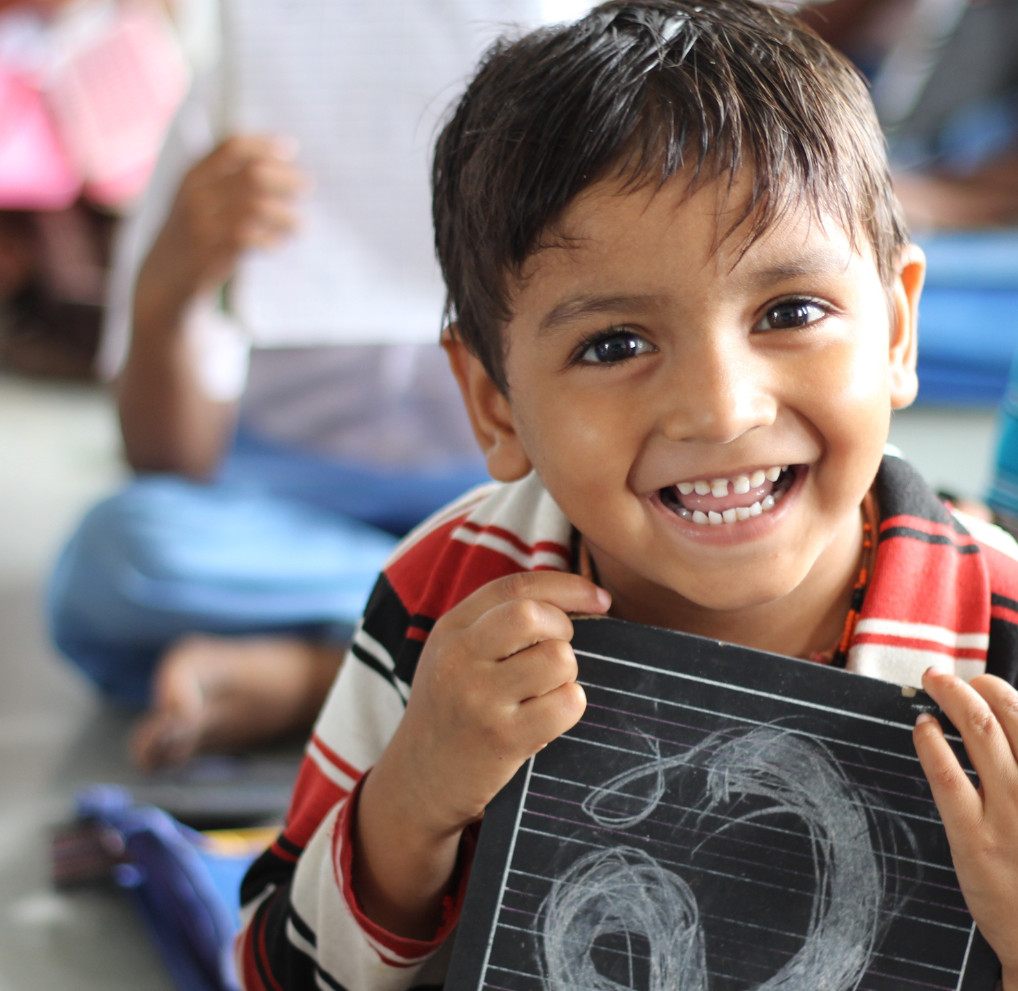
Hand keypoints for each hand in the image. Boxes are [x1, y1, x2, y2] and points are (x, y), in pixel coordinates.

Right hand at [138, 135, 307, 315]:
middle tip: (306, 187)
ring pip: (256, 207)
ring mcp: (201, 224)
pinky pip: (250, 239)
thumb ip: (227, 178)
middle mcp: (195, 195)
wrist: (165, 275)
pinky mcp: (210, 253)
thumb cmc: (194, 232)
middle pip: (251, 175)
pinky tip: (279, 242)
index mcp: (192, 175)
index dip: (265, 146)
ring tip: (299, 224)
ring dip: (285, 215)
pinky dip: (271, 239)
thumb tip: (281, 161)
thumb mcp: (200, 198)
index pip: (232, 146)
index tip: (291, 151)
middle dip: (285, 178)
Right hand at [354, 571, 610, 936]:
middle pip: (533, 614)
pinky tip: (548, 718)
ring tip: (546, 691)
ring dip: (567, 674)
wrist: (416, 782)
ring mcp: (479, 698)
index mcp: (451, 628)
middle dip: (562, 628)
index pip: (517, 585)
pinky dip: (570, 707)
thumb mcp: (457, 654)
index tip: (601, 599)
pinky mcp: (502, 738)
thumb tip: (578, 597)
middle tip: (558, 653)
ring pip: (558, 659)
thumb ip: (498, 621)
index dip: (568, 586)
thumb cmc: (452, 708)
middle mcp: (459, 657)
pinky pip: (566, 704)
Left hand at [914, 668, 1017, 984]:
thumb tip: (999, 728)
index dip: (1002, 690)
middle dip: (974, 684)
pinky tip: (922, 728)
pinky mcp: (975, 838)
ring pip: (979, 730)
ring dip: (951, 696)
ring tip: (933, 684)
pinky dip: (930, 742)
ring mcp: (1011, 814)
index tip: (982, 683)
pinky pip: (948, 775)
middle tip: (945, 677)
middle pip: (1007, 714)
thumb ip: (1017, 769)